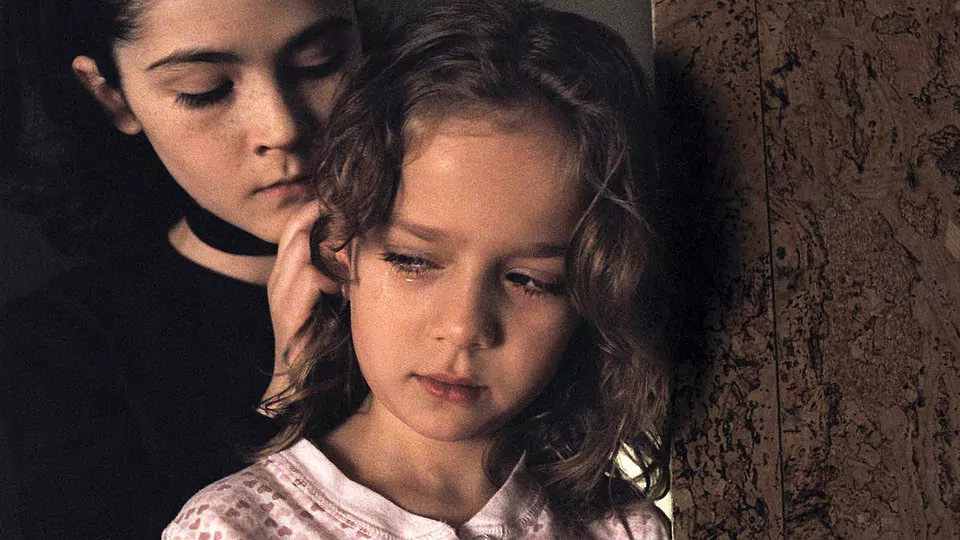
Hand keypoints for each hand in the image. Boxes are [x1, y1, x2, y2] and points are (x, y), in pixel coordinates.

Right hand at [261, 203, 339, 411]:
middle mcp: (279, 277)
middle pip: (296, 226)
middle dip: (326, 218)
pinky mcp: (288, 313)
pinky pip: (311, 278)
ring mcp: (280, 294)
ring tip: (355, 257)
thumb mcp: (333, 296)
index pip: (298, 223)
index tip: (352, 208)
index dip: (321, 210)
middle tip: (357, 220)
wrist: (301, 381)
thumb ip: (341, 271)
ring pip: (302, 246)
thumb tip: (367, 246)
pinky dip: (334, 278)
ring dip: (333, 248)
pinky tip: (349, 290)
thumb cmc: (323, 338)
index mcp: (288, 271)